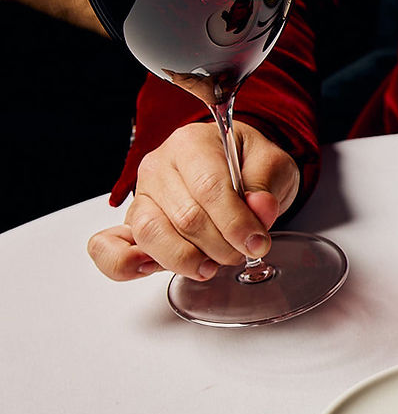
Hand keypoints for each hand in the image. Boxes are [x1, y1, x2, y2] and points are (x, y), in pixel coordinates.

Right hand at [87, 121, 300, 281]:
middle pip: (185, 217)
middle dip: (221, 245)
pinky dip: (122, 263)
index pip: (209, 187)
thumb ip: (266, 186)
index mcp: (192, 144)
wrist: (233, 166)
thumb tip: (260, 209)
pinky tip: (148, 269)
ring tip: (213, 264)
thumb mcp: (272, 165)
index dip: (235, 222)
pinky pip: (109, 246)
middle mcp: (159, 167)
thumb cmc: (248, 164)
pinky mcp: (132, 224)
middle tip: (243, 251)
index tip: (256, 243)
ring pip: (151, 235)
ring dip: (187, 259)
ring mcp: (142, 196)